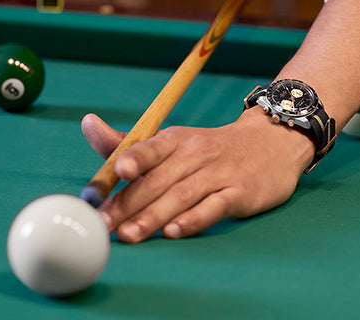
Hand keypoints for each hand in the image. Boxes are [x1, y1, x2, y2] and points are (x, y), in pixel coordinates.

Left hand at [80, 108, 315, 242]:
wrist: (272, 143)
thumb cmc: (210, 149)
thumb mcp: (173, 142)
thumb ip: (130, 145)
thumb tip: (87, 124)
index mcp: (175, 140)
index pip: (150, 147)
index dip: (133, 159)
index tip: (115, 174)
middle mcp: (196, 153)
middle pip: (159, 179)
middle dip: (129, 203)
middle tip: (104, 225)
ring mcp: (219, 173)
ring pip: (182, 195)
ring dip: (153, 216)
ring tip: (129, 235)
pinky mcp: (240, 194)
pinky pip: (214, 208)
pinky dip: (193, 219)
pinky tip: (174, 232)